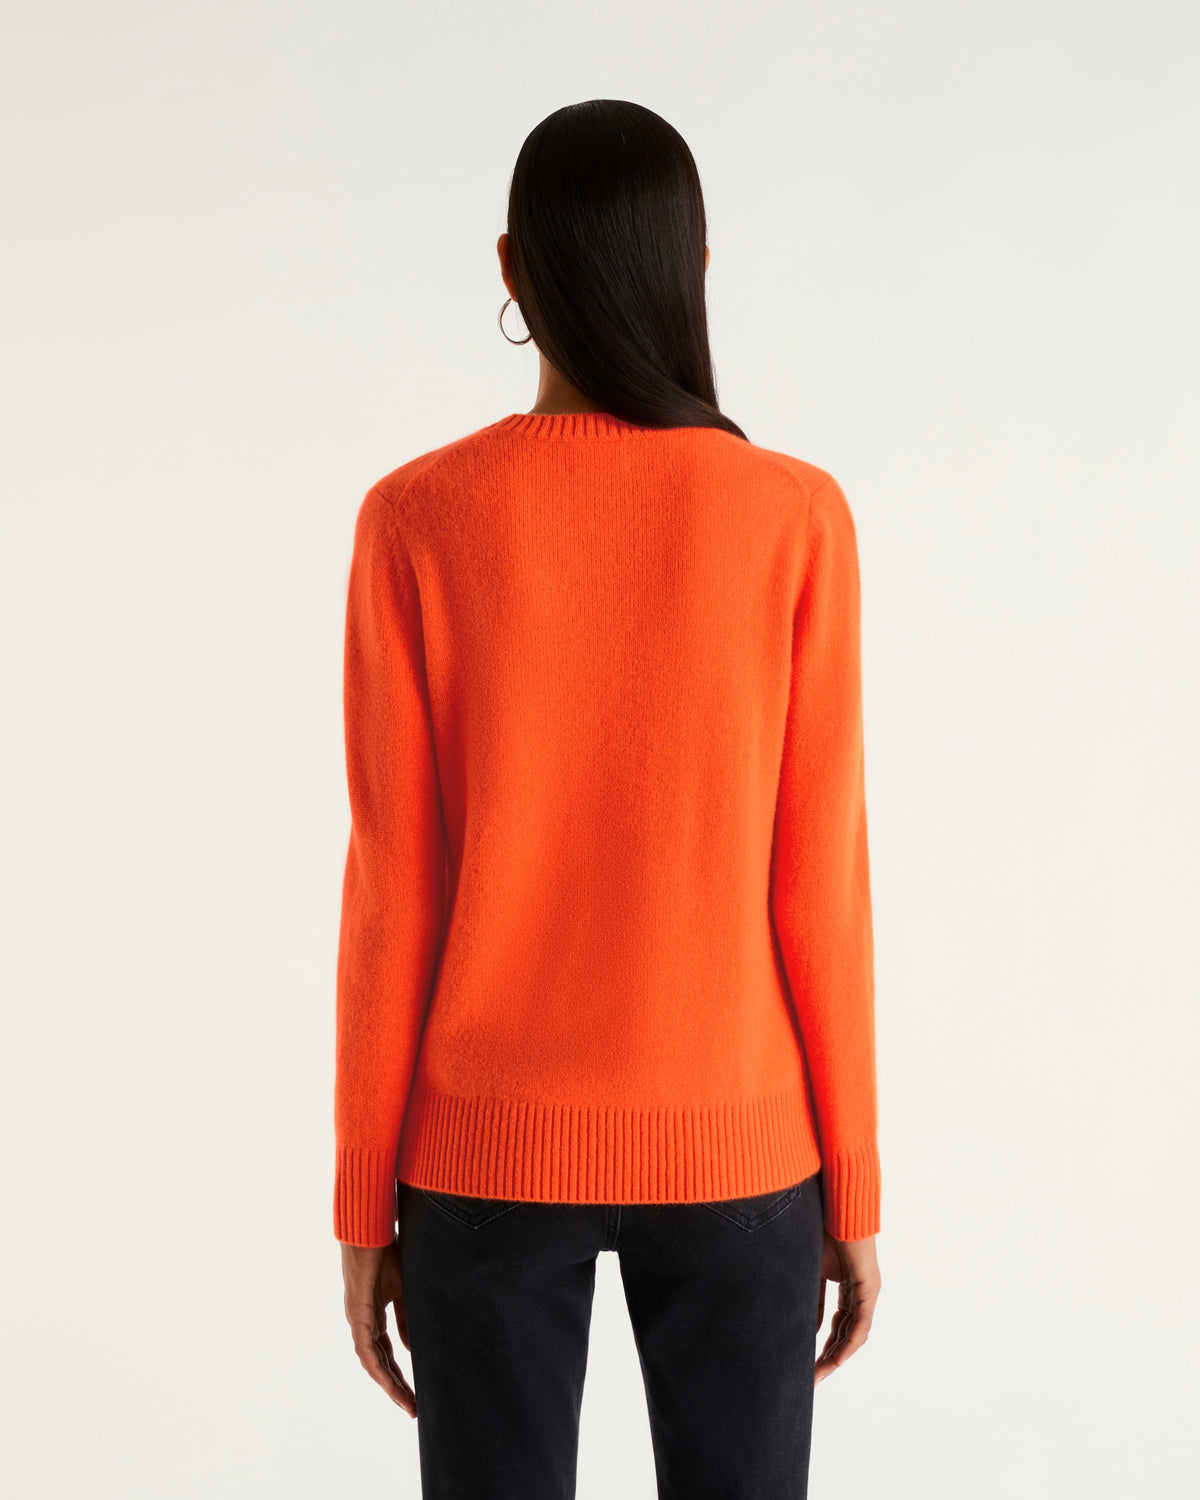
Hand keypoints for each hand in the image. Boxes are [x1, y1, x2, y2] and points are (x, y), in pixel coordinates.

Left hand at [341, 1240, 416, 1415]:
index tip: (414, 1391)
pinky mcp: (358, 1312)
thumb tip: (411, 1348)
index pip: (386, 1351)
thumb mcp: (403, 1287)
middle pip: (379, 1362)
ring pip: (371, 1362)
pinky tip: (388, 1382)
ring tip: (406, 1403)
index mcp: (373, 1313)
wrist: (370, 1227)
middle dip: (396, 1386)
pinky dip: (377, 1368)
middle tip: (413, 1408)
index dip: (399, 1372)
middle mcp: (362, 1320)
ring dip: (388, 1384)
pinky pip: (366, 1349)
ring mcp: (358, 1318)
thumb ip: (406, 1316)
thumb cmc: (387, 1248)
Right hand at [814, 1230, 879, 1386]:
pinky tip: (837, 1359)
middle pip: (845, 1335)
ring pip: (854, 1334)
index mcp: (846, 1286)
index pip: (836, 1325)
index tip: (806, 1364)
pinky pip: (861, 1323)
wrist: (835, 1202)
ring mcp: (866, 1291)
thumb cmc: (820, 1225)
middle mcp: (860, 1292)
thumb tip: (805, 1326)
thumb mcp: (810, 1268)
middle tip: (810, 1381)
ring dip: (837, 1357)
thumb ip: (809, 1296)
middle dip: (827, 1359)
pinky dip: (849, 1343)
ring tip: (819, 1376)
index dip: (823, 1346)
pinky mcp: (868, 1286)